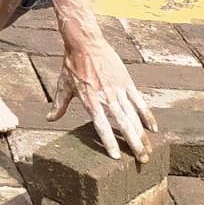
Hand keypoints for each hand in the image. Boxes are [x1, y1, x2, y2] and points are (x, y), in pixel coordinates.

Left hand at [49, 36, 157, 160]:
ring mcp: (119, 90)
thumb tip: (49, 119)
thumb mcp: (63, 85)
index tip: (117, 157)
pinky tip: (154, 129)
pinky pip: (140, 102)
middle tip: (142, 161)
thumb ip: (59, 105)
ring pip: (134, 117)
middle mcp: (106, 98)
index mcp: (90, 101)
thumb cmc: (72, 65)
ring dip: (143, 135)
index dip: (109, 142)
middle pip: (124, 126)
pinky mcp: (127, 82)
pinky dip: (148, 116)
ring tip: (149, 150)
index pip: (102, 126)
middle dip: (134, 145)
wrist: (85, 43)